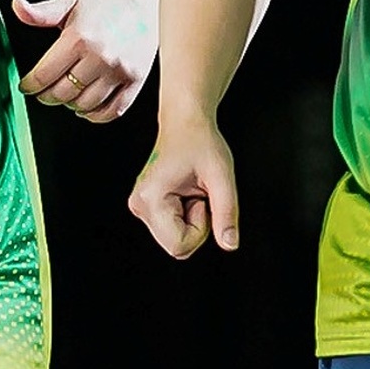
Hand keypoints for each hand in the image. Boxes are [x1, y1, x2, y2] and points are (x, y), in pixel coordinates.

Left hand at [13, 0, 156, 125]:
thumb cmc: (103, 1)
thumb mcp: (69, 3)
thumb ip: (41, 12)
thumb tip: (17, 7)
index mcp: (79, 38)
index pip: (44, 75)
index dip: (30, 85)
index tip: (26, 86)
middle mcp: (100, 57)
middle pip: (63, 94)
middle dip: (47, 96)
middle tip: (43, 92)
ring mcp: (119, 71)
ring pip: (85, 104)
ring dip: (70, 104)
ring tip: (66, 95)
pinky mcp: (135, 81)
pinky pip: (113, 111)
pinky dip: (96, 115)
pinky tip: (87, 107)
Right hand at [130, 118, 239, 258]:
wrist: (185, 122)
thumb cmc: (201, 142)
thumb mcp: (222, 178)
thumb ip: (227, 213)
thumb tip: (230, 244)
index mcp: (152, 199)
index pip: (179, 245)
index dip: (201, 228)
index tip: (202, 198)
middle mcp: (140, 205)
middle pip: (176, 246)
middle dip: (196, 226)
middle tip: (199, 194)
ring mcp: (141, 207)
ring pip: (175, 240)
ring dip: (192, 220)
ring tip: (192, 190)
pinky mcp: (147, 206)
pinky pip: (172, 228)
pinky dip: (186, 216)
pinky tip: (186, 192)